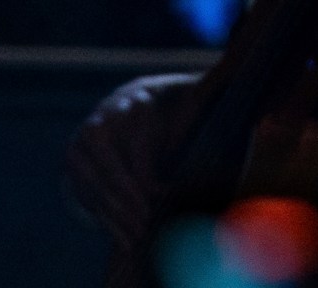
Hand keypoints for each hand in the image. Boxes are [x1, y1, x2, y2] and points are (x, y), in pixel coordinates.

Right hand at [64, 72, 200, 244]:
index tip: (159, 192)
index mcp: (138, 98)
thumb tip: (239, 78)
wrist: (142, 109)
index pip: (134, 129)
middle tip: (144, 221)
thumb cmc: (179, 108)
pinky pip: (84, 190)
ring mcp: (86, 138)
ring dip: (112, 209)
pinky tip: (124, 240)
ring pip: (89, 174)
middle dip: (122, 190)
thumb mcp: (196, 97)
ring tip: (137, 238)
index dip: (144, 163)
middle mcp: (107, 115)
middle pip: (104, 153)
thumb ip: (215, 90)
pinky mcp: (77, 162)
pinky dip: (104, 217)